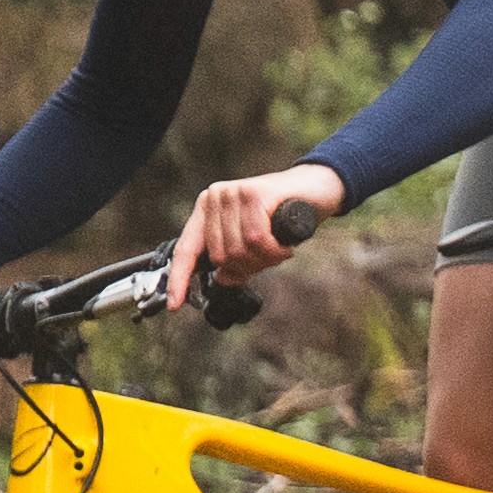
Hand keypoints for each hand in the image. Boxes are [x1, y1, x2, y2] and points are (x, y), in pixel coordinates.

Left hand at [159, 164, 347, 312]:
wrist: (318, 188)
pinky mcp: (254, 194)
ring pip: (239, 250)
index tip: (174, 304)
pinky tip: (285, 246)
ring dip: (265, 259)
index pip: (186, 249)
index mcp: (206, 209)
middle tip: (269, 258)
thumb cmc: (283, 215)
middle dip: (248, 267)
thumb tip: (222, 278)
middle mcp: (214, 197)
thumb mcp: (252, 241)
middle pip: (220, 257)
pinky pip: (256, 240)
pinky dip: (274, 251)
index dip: (179, 279)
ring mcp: (233, 193)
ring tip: (278, 249)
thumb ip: (233, 259)